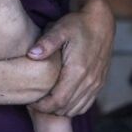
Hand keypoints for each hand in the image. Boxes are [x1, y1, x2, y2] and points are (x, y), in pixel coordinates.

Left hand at [27, 2, 113, 116]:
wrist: (101, 21)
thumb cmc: (78, 24)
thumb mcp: (60, 29)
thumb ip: (46, 43)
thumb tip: (31, 54)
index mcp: (77, 71)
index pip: (58, 101)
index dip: (42, 106)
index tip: (30, 101)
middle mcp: (89, 81)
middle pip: (66, 108)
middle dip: (48, 109)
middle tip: (35, 101)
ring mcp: (96, 83)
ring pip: (76, 109)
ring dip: (60, 109)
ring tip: (46, 99)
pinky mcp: (100, 83)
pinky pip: (86, 104)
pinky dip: (73, 106)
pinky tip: (62, 98)